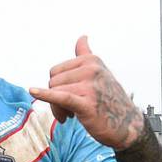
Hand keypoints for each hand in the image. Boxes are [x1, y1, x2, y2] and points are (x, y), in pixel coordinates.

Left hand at [28, 36, 145, 149]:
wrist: (127, 125)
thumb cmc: (109, 99)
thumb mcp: (100, 72)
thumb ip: (86, 55)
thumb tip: (82, 37)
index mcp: (91, 60)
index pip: (57, 71)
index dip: (57, 86)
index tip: (68, 97)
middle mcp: (91, 70)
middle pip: (53, 81)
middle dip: (55, 98)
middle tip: (68, 110)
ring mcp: (89, 86)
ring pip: (54, 93)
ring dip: (57, 108)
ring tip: (70, 116)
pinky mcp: (86, 104)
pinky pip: (60, 97)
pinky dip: (45, 95)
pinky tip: (33, 92)